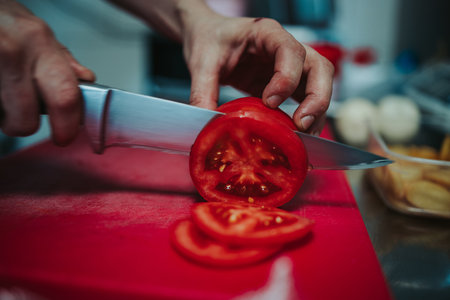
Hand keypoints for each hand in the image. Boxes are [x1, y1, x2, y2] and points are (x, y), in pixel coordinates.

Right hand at [0, 0, 94, 144]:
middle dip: (23, 125)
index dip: (67, 125)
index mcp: (39, 43)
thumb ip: (60, 58)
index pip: (65, 97)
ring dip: (2, 113)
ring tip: (1, 90)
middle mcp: (13, 53)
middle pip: (26, 120)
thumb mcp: (33, 31)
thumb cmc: (0, 19)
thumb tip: (85, 80)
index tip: (65, 136)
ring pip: (1, 118)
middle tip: (21, 117)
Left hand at [182, 14, 333, 133]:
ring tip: (303, 136)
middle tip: (301, 124)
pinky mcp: (286, 83)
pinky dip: (307, 116)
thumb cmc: (210, 40)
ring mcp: (290, 65)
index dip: (286, 78)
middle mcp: (285, 47)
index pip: (291, 51)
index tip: (270, 102)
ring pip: (319, 83)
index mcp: (266, 33)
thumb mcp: (201, 64)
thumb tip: (207, 128)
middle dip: (316, 97)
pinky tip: (297, 134)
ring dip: (316, 110)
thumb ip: (202, 93)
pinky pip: (306, 97)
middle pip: (319, 67)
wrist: (208, 38)